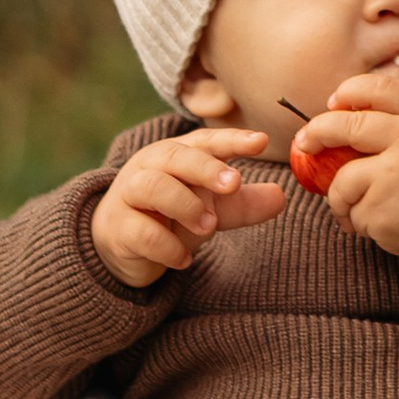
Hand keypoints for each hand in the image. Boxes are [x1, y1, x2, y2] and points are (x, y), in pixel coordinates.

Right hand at [90, 126, 287, 287]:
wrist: (122, 243)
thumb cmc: (171, 214)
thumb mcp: (211, 207)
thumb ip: (242, 202)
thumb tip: (281, 196)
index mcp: (177, 154)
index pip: (206, 141)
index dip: (233, 140)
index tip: (262, 142)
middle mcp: (150, 167)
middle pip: (176, 156)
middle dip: (206, 168)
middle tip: (234, 184)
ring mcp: (129, 194)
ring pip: (153, 186)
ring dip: (185, 204)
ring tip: (209, 226)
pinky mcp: (118, 227)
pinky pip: (142, 231)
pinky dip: (168, 246)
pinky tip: (184, 258)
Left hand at [295, 71, 398, 257]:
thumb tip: (341, 114)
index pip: (381, 88)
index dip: (351, 91)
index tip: (333, 101)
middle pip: (347, 126)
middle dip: (317, 133)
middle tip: (305, 143)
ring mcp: (394, 175)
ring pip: (342, 180)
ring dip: (342, 197)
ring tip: (362, 209)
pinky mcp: (383, 211)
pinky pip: (353, 213)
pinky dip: (360, 222)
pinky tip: (384, 225)